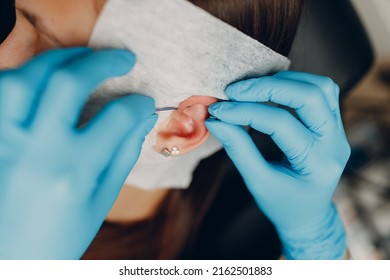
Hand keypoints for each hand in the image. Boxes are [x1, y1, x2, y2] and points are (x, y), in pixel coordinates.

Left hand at [0, 48, 156, 258]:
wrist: (9, 260)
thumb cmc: (59, 236)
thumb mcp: (101, 200)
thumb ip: (123, 154)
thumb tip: (142, 117)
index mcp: (73, 173)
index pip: (116, 118)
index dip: (137, 103)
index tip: (143, 100)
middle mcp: (36, 152)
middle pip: (69, 83)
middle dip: (103, 62)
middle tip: (124, 58)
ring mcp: (5, 143)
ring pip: (24, 79)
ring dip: (59, 61)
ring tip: (82, 59)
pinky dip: (22, 77)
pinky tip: (43, 78)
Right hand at [206, 71, 349, 258]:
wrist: (307, 215)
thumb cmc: (282, 204)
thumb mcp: (258, 182)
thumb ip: (238, 148)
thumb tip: (215, 119)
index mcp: (317, 163)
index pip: (280, 124)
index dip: (245, 112)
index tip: (218, 110)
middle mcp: (334, 143)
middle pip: (309, 96)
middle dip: (267, 87)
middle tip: (233, 91)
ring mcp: (339, 131)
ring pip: (320, 87)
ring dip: (283, 81)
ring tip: (252, 87)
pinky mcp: (334, 124)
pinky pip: (322, 91)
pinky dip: (296, 83)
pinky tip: (272, 88)